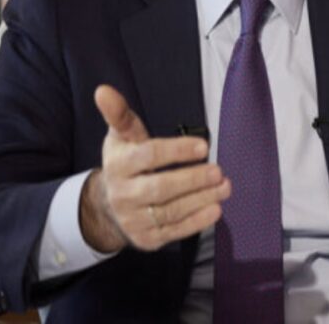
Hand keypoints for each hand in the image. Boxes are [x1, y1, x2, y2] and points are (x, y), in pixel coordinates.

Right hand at [79, 85, 230, 252]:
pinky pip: (174, 231)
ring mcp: (133, 219)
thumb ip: (120, 115)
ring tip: (225, 187)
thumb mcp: (122, 137)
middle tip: (218, 171)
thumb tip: (104, 90)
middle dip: (192, 180)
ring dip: (201, 200)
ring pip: (170, 211)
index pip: (148, 156)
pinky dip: (196, 222)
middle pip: (160, 188)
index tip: (204, 146)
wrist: (109, 205)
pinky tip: (216, 210)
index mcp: (118, 165)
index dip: (177, 151)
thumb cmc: (126, 161)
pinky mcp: (146, 238)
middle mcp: (122, 194)